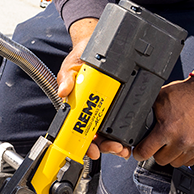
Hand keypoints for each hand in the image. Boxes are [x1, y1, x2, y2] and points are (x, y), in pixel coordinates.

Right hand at [58, 17, 130, 160]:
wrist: (94, 45)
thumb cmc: (79, 58)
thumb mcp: (70, 66)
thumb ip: (66, 78)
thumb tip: (63, 91)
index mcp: (76, 106)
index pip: (77, 129)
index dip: (84, 143)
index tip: (91, 149)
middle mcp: (90, 109)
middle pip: (96, 136)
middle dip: (105, 146)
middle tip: (114, 148)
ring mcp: (105, 108)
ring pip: (109, 133)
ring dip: (116, 144)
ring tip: (123, 147)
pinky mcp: (118, 103)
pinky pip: (121, 121)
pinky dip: (126, 133)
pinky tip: (130, 138)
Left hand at [133, 56, 193, 167]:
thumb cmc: (184, 94)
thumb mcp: (158, 99)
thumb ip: (146, 113)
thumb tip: (134, 120)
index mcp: (167, 129)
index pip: (145, 152)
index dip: (139, 152)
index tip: (139, 152)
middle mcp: (181, 141)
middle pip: (160, 161)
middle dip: (156, 152)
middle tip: (158, 143)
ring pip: (175, 163)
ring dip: (171, 155)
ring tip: (171, 142)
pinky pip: (190, 162)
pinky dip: (184, 155)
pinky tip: (182, 144)